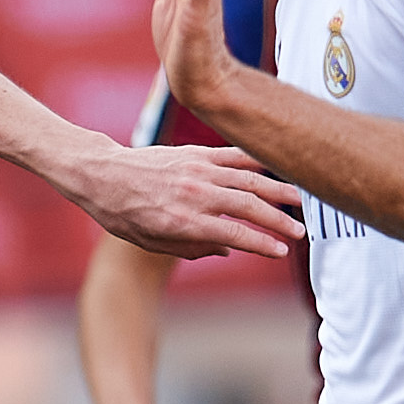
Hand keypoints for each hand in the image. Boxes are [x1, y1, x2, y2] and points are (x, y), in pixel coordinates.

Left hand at [69, 139, 302, 259]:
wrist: (104, 175)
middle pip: (250, 208)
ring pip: (249, 179)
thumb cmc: (124, 214)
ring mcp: (198, 170)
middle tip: (299, 232)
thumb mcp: (152, 243)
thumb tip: (228, 250)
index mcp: (185, 222)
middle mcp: (196, 195)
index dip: (263, 245)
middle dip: (279, 221)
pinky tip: (276, 167)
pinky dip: (257, 161)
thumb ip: (192, 249)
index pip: (237, 235)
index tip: (281, 251)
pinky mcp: (196, 152)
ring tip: (299, 201)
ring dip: (277, 191)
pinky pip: (234, 155)